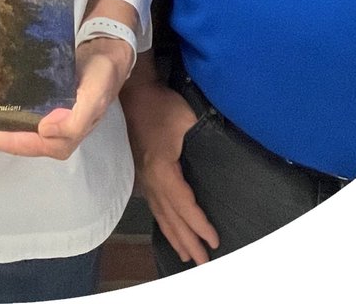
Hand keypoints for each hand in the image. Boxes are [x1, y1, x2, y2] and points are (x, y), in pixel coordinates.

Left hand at [0, 35, 132, 159]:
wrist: (109, 51)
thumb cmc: (102, 74)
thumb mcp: (95, 95)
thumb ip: (77, 118)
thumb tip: (45, 132)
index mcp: (65, 136)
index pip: (27, 144)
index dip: (1, 141)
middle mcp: (54, 131)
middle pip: (17, 141)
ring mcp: (49, 117)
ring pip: (17, 129)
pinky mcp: (45, 102)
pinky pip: (21, 112)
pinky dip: (4, 111)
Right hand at [119, 73, 218, 264]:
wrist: (134, 93)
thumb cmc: (161, 105)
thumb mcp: (186, 118)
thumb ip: (203, 137)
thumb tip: (221, 154)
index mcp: (162, 169)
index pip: (184, 205)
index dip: (199, 224)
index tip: (214, 240)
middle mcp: (151, 179)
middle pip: (171, 216)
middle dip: (188, 240)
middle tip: (202, 262)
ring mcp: (144, 176)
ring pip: (160, 213)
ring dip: (174, 235)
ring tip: (186, 254)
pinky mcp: (141, 171)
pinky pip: (154, 204)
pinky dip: (163, 221)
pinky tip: (168, 227)